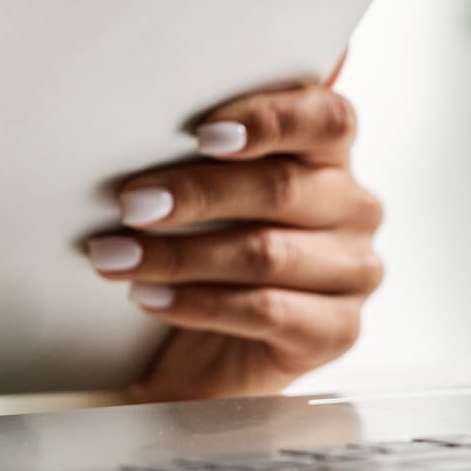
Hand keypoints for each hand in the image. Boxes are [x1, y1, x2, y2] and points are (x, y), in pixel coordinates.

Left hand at [83, 78, 383, 401]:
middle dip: (195, 194)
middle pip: (280, 187)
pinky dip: (197, 303)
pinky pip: (265, 311)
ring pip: (265, 253)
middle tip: (130, 204)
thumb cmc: (205, 248)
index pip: (325, 118)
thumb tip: (136, 139)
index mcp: (327, 155)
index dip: (269, 120)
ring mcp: (353, 271)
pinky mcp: (337, 330)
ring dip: (178, 255)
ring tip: (117, 256)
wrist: (209, 352)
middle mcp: (352, 208)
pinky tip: (149, 296)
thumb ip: (197, 159)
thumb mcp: (204, 195)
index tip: (202, 135)